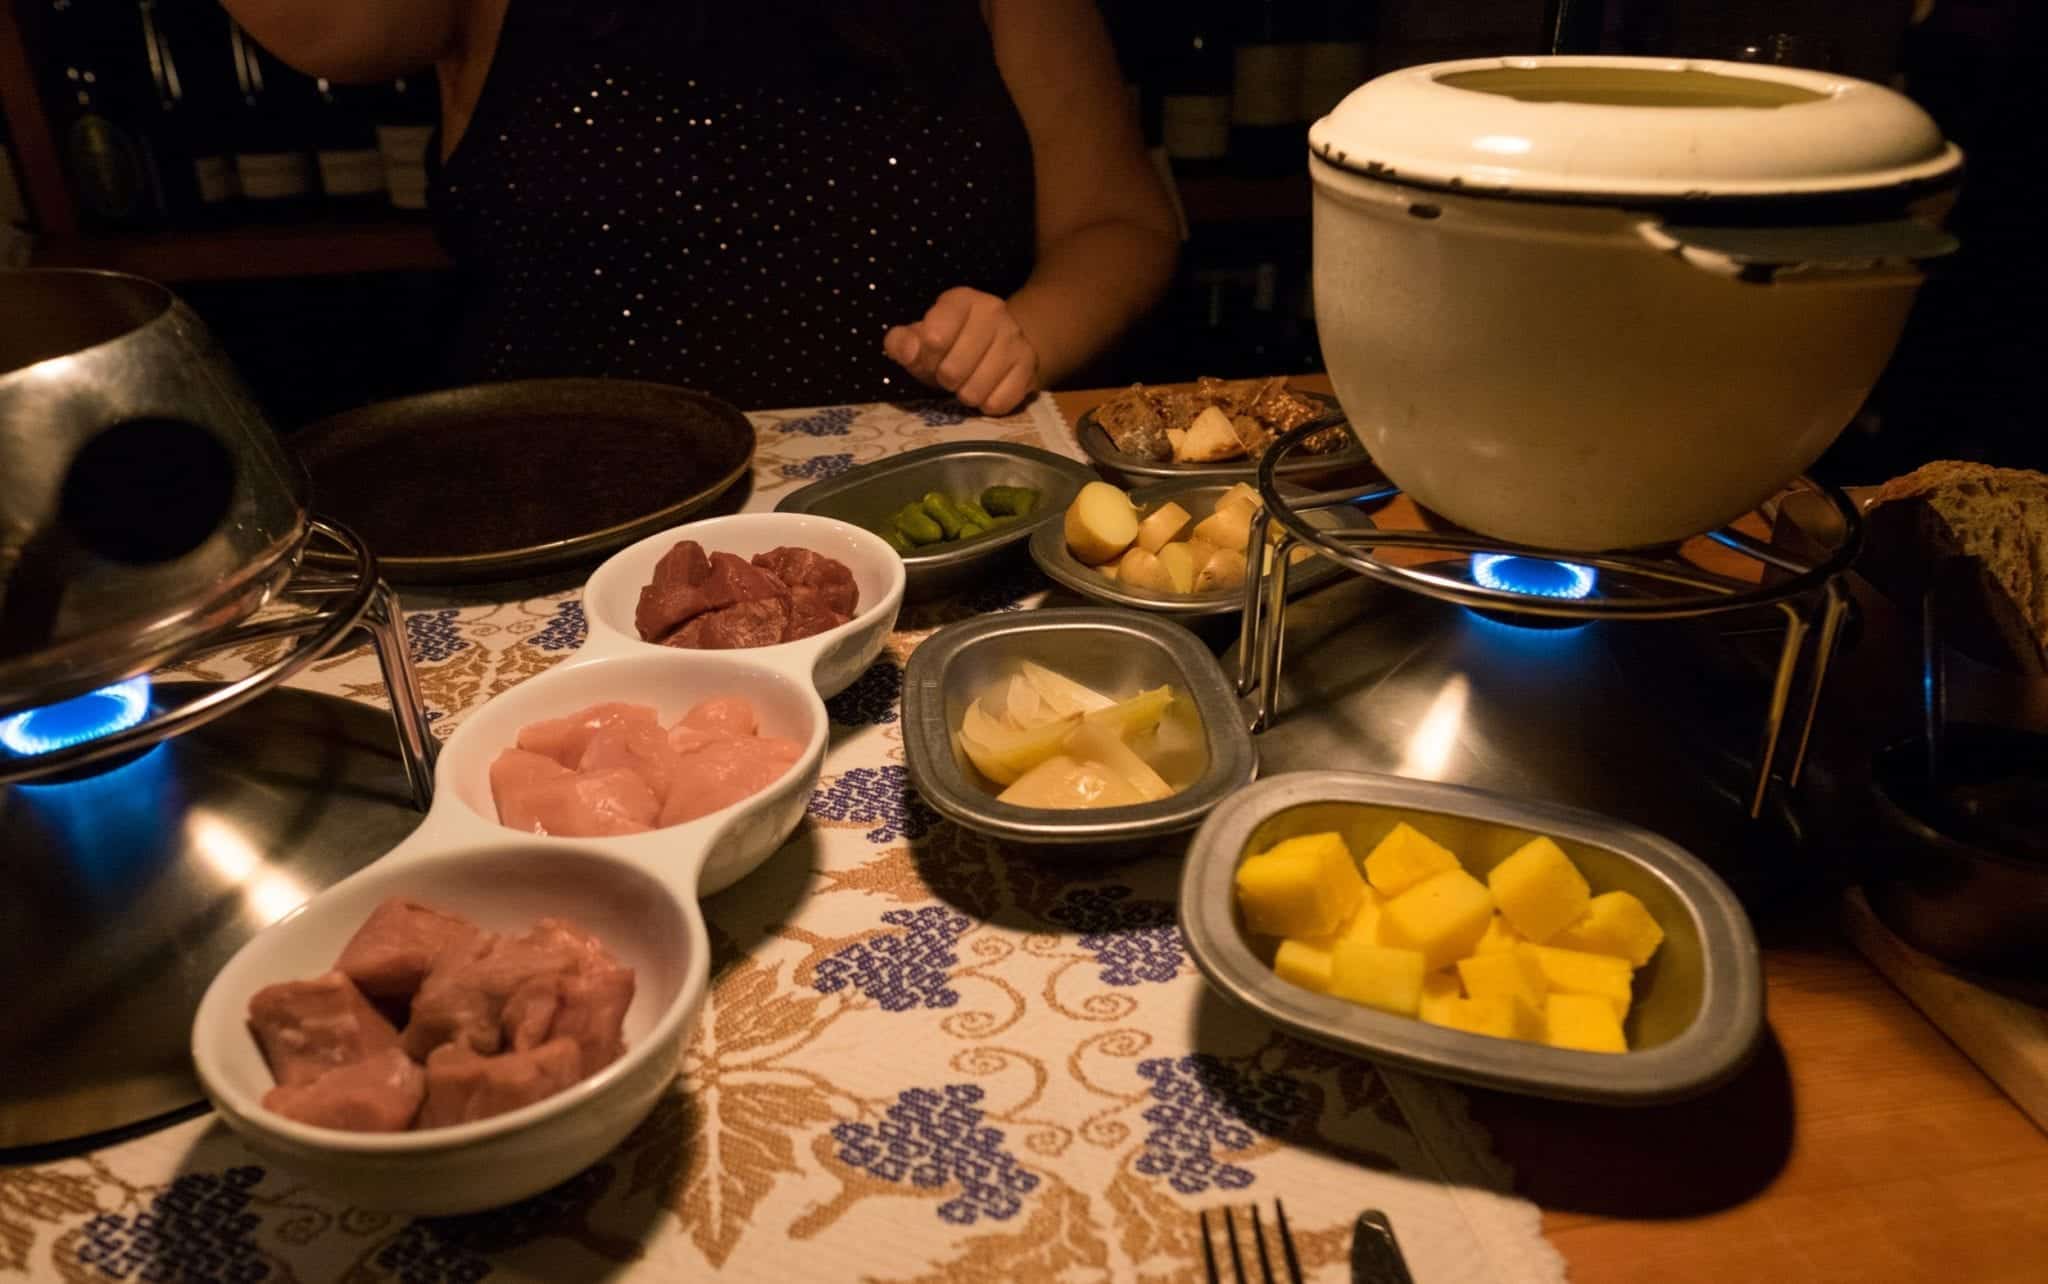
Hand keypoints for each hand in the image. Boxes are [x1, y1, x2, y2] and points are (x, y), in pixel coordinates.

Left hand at [883, 287, 1039, 415]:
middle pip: (952, 371)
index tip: (930, 356)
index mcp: (962, 300)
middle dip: (945, 380)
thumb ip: (902, 343)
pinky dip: (986, 405)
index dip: (925, 358)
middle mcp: (994, 312)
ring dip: (965, 394)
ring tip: (969, 381)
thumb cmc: (952, 344)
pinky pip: (997, 404)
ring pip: (974, 392)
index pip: (934, 338)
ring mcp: (1016, 340)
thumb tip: (909, 352)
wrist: (1001, 346)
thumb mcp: (921, 339)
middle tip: (950, 373)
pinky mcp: (1030, 368)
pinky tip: (988, 390)